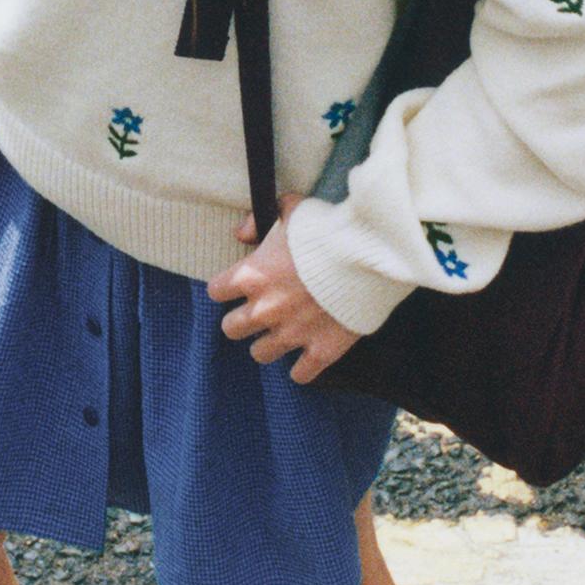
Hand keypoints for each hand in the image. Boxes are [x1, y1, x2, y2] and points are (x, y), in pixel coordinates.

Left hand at [206, 193, 361, 383]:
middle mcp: (265, 310)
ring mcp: (292, 334)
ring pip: (259, 354)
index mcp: (252, 276)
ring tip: (283, 333)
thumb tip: (241, 234)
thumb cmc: (328, 230)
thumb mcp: (291, 210)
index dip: (226, 288)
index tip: (240, 286)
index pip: (215, 292)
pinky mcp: (320, 351)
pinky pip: (300, 374)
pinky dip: (303, 368)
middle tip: (260, 312)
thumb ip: (260, 219)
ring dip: (268, 344)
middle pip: (230, 329)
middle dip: (243, 320)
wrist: (368, 256)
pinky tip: (308, 356)